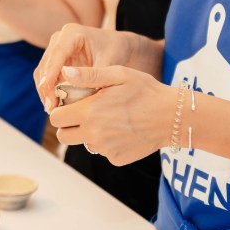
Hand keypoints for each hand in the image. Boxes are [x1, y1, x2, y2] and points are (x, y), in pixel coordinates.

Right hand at [34, 23, 135, 112]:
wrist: (119, 47)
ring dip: (45, 91)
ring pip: (43, 73)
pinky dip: (49, 91)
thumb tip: (73, 91)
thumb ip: (92, 76)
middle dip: (46, 87)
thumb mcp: (109, 64)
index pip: (57, 54)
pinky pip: (47, 78)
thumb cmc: (116, 51)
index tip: (48, 91)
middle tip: (51, 108)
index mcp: (72, 33)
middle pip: (45, 65)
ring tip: (52, 109)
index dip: (50, 73)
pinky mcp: (56, 62)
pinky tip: (55, 105)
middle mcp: (60, 39)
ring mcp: (55, 50)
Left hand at [49, 65, 177, 165]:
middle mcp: (94, 134)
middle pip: (63, 136)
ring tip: (109, 120)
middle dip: (68, 126)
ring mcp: (105, 149)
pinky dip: (107, 143)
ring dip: (88, 134)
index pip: (56, 117)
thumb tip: (65, 71)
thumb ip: (89, 74)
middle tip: (83, 115)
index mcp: (90, 111)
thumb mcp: (118, 74)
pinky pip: (102, 152)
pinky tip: (122, 130)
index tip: (69, 105)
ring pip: (83, 144)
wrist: (172, 117)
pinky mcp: (116, 159)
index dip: (60, 111)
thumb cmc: (146, 90)